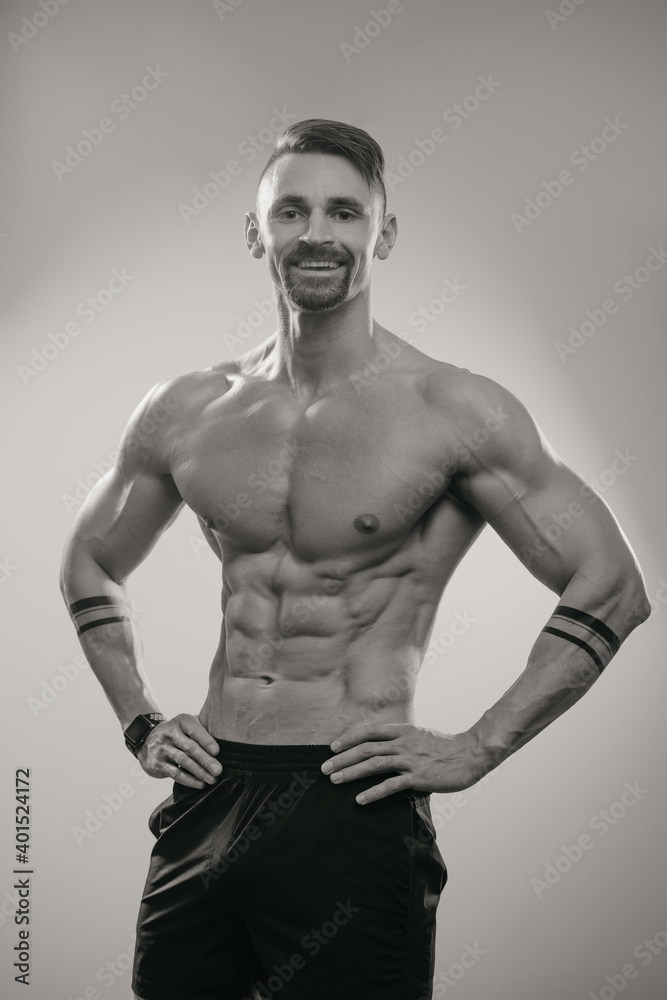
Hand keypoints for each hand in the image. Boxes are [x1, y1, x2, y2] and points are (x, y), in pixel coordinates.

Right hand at [137, 713, 220, 788]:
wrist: (147, 739)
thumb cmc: (179, 732)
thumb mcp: (188, 724)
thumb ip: (204, 729)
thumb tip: (229, 739)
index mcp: (181, 721)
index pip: (194, 730)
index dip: (206, 740)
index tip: (217, 751)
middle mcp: (170, 733)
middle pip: (190, 748)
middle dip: (205, 760)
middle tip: (218, 770)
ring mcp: (162, 749)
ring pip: (183, 761)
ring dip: (199, 772)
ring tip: (212, 779)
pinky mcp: (157, 764)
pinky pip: (175, 773)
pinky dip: (189, 780)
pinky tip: (200, 784)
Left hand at [321, 724, 489, 804]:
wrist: (469, 754)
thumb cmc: (445, 747)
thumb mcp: (420, 736)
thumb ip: (402, 740)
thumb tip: (384, 746)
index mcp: (402, 730)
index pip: (369, 731)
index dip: (349, 738)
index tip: (332, 747)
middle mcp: (403, 743)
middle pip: (366, 748)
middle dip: (342, 758)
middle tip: (324, 768)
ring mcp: (410, 760)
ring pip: (374, 764)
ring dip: (351, 773)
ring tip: (334, 781)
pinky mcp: (418, 777)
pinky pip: (391, 785)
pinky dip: (373, 792)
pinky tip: (359, 800)